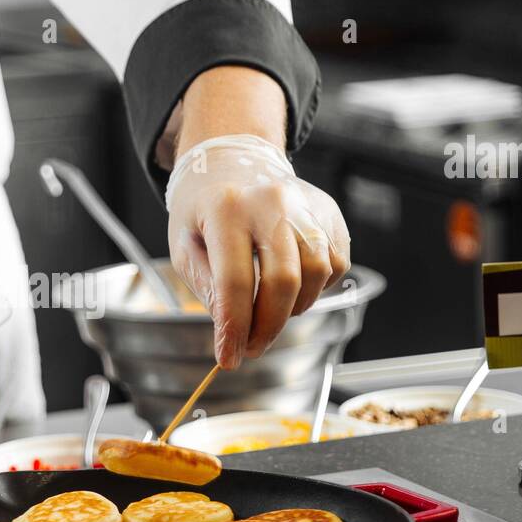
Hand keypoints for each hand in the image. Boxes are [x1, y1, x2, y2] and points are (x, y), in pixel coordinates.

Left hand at [167, 134, 349, 368]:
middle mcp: (272, 201)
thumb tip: (232, 328)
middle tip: (252, 346)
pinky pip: (335, 264)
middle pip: (284, 280)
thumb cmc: (203, 211)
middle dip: (269, 326)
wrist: (232, 163)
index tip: (229, 358)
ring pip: (316, 274)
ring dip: (294, 308)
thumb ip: (208, 287)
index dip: (234, 328)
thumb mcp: (186, 246)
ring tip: (269, 312)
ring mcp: (306, 204)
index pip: (235, 281)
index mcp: (226, 209)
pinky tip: (290, 285)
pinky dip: (315, 287)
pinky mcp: (329, 212)